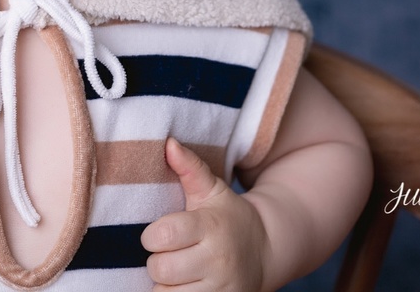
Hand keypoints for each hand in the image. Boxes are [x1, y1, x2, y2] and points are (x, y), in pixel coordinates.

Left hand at [140, 138, 269, 291]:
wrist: (266, 250)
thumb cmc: (228, 217)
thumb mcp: (212, 190)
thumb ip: (189, 167)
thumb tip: (169, 143)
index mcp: (210, 227)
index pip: (164, 234)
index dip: (153, 235)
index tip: (160, 233)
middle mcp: (217, 260)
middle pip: (161, 268)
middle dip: (158, 260)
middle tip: (169, 252)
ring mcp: (220, 288)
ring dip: (166, 284)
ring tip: (178, 271)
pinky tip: (184, 285)